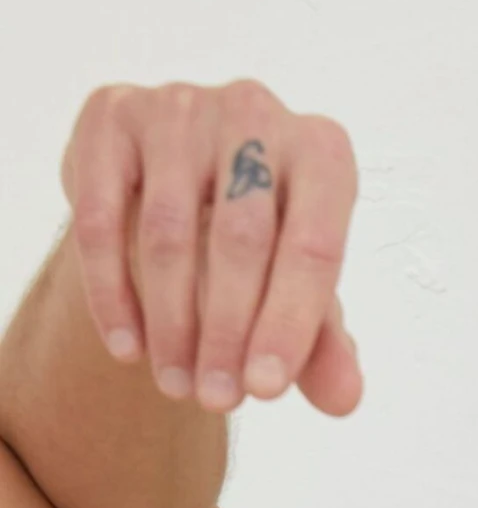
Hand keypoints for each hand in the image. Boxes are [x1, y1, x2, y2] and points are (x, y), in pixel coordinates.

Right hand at [60, 80, 361, 417]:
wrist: (178, 192)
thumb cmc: (261, 248)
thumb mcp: (299, 294)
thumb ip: (324, 345)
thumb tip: (345, 400)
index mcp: (321, 153)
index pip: (312, 246)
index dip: (288, 324)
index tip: (264, 391)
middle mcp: (255, 114)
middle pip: (241, 239)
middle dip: (226, 333)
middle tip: (216, 400)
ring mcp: (180, 107)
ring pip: (169, 231)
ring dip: (171, 323)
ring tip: (177, 386)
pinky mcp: (113, 116)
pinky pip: (101, 216)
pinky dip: (112, 291)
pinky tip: (126, 349)